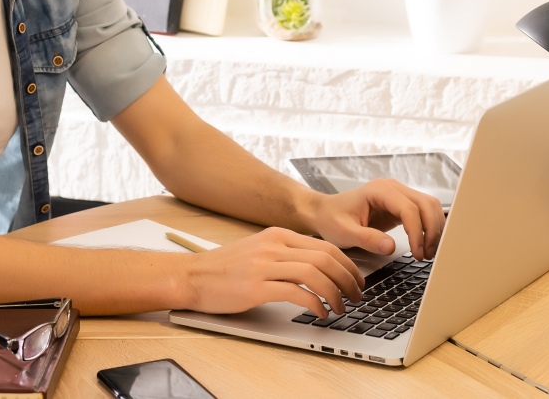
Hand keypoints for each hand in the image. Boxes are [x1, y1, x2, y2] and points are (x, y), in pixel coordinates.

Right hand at [179, 227, 363, 317]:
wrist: (192, 276)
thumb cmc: (224, 268)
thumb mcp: (259, 250)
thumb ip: (285, 254)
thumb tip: (318, 268)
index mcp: (278, 235)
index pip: (325, 246)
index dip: (348, 265)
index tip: (356, 281)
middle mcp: (273, 246)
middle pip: (325, 258)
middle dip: (348, 279)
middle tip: (356, 296)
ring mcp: (265, 265)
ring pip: (315, 274)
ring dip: (335, 293)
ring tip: (341, 307)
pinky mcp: (256, 286)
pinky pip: (297, 293)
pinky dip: (315, 303)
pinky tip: (320, 312)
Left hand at [305, 178, 444, 260]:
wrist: (325, 213)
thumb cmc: (331, 219)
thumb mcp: (344, 232)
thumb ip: (367, 238)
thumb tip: (391, 246)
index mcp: (378, 190)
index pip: (409, 208)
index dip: (417, 232)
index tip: (417, 252)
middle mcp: (392, 188)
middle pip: (426, 204)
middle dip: (431, 230)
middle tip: (426, 255)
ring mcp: (398, 195)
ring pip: (429, 206)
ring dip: (434, 229)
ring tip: (427, 252)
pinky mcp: (400, 205)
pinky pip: (423, 213)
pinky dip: (429, 227)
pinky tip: (424, 244)